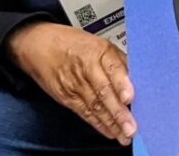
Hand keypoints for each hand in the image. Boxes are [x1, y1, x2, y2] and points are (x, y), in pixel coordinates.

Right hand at [6, 21, 136, 145]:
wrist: (39, 45)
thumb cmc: (74, 43)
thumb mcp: (99, 43)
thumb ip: (118, 60)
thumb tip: (138, 77)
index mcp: (98, 50)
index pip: (112, 67)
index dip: (121, 83)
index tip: (130, 97)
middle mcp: (86, 68)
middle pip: (104, 91)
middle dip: (118, 112)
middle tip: (131, 127)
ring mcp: (74, 84)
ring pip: (95, 106)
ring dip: (111, 123)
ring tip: (124, 135)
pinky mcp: (66, 97)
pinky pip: (84, 112)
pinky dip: (98, 124)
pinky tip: (109, 132)